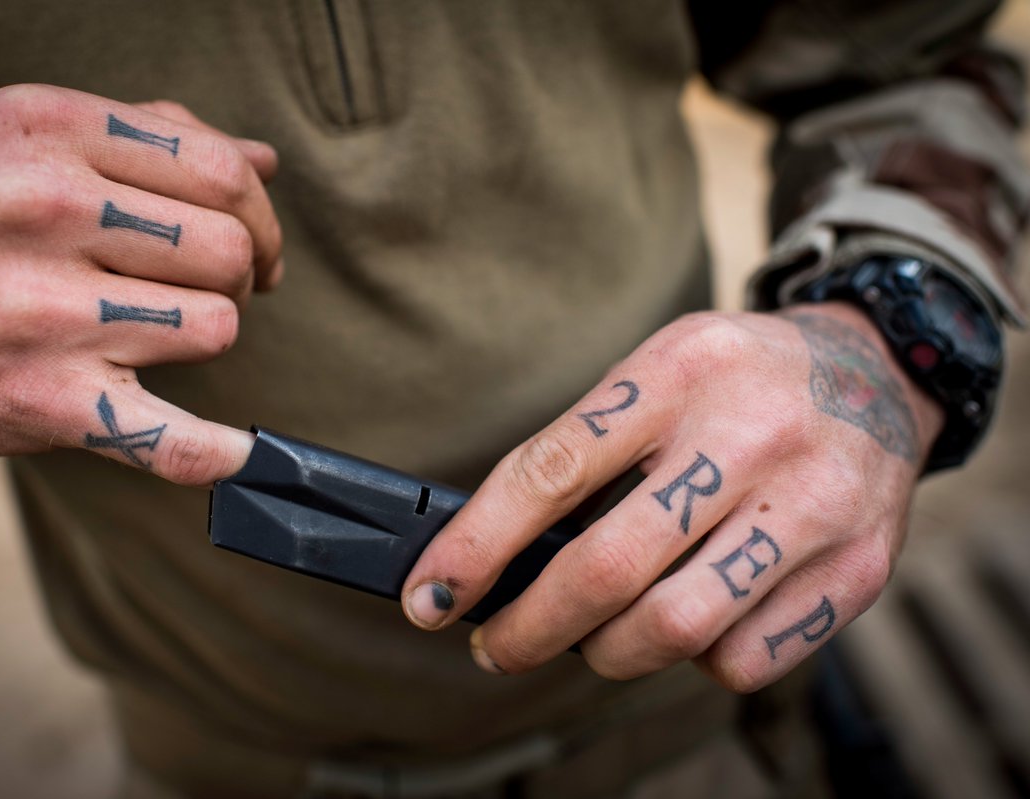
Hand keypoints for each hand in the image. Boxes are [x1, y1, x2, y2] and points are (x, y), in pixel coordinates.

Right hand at [0, 84, 281, 485]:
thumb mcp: (30, 137)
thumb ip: (150, 136)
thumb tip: (264, 160)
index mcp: (49, 131)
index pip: (220, 171)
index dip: (259, 213)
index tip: (253, 241)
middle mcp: (44, 211)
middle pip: (227, 250)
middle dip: (239, 273)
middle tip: (206, 286)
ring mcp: (44, 312)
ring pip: (215, 328)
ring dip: (206, 334)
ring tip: (163, 331)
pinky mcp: (43, 400)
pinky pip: (165, 439)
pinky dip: (214, 454)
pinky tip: (237, 453)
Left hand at [402, 304, 943, 690]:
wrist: (880, 370)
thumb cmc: (738, 379)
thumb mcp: (658, 369)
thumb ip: (588, 449)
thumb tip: (496, 554)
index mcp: (679, 373)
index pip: (551, 471)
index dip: (476, 547)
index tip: (430, 598)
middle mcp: (752, 436)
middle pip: (608, 570)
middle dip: (527, 628)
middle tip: (495, 645)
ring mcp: (814, 507)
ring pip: (674, 630)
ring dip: (606, 652)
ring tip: (589, 635)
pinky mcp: (858, 570)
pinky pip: (743, 658)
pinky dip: (694, 658)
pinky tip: (691, 620)